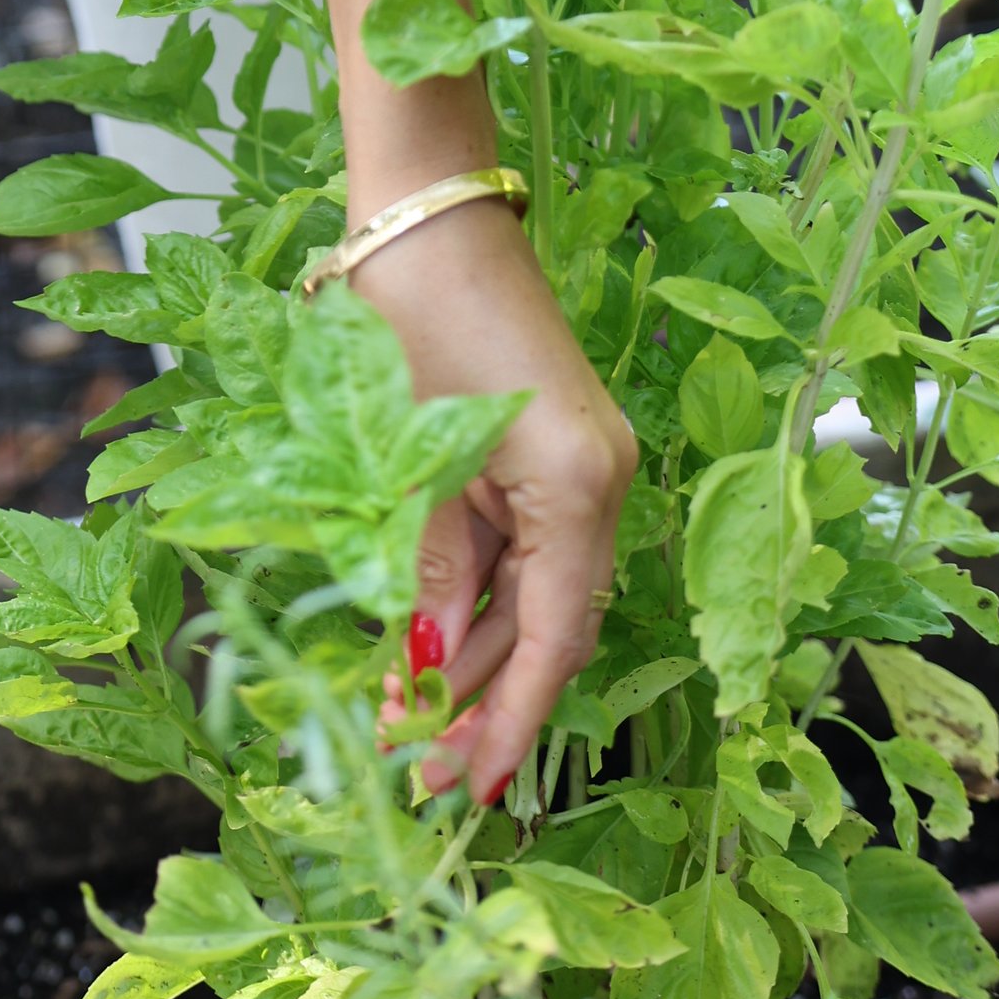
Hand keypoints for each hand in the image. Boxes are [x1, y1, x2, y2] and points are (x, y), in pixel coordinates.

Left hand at [358, 197, 636, 805]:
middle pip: (545, 624)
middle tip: (420, 774)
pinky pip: (502, 548)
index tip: (479, 789)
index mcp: (582, 485)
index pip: (557, 635)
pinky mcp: (532, 452)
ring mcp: (566, 466)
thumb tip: (414, 670)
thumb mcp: (407, 453)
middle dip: (483, 702)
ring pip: (520, 594)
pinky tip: (413, 648)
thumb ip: (417, 565)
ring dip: (465, 656)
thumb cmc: (414, 313)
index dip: (517, 719)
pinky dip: (459, 597)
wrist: (424, 209)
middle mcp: (593, 482)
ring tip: (405, 727)